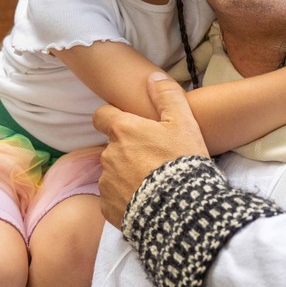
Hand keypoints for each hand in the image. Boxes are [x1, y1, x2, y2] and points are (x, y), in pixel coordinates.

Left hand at [92, 72, 208, 227]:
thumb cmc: (182, 161)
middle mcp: (108, 154)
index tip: (129, 126)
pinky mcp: (108, 208)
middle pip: (112, 146)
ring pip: (112, 173)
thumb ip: (167, 96)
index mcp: (122, 130)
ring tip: (152, 184)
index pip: (101, 115)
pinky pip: (113, 199)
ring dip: (126, 175)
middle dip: (127, 150)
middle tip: (153, 160)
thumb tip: (154, 76)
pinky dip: (126, 199)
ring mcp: (106, 182)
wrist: (181, 210)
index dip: (113, 118)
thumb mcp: (184, 122)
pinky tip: (146, 202)